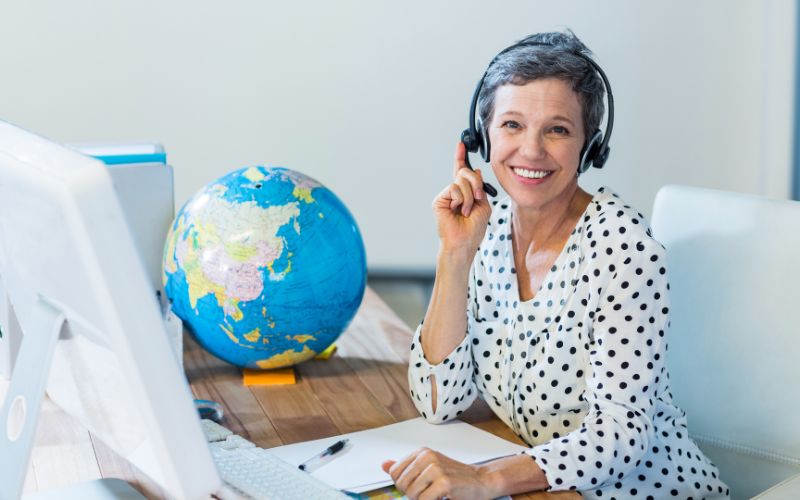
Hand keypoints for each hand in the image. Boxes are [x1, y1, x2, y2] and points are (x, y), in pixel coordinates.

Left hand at [381, 448, 496, 499]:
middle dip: (413, 494)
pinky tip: (442, 497)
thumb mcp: (428, 467)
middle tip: (429, 492)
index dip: (403, 485)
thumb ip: (406, 467)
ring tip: (436, 494)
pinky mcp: (444, 482)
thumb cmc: (455, 477)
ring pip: (412, 495)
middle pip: (401, 485)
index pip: (394, 473)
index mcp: (421, 452)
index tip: (417, 486)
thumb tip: (384, 465)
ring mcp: (435, 468)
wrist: (481, 481)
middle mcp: (427, 456)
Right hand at [433, 142, 492, 255]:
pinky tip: (459, 210)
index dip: (461, 157)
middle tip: (478, 197)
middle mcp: (454, 193)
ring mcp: (446, 196)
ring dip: (469, 196)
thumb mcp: (484, 205)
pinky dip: (461, 199)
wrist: (464, 242)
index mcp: (465, 193)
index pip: (462, 172)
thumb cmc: (474, 228)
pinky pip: (454, 188)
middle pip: (465, 172)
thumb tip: (475, 170)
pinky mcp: (439, 200)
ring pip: (461, 180)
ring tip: (467, 210)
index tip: (461, 145)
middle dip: (475, 183)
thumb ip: (480, 187)